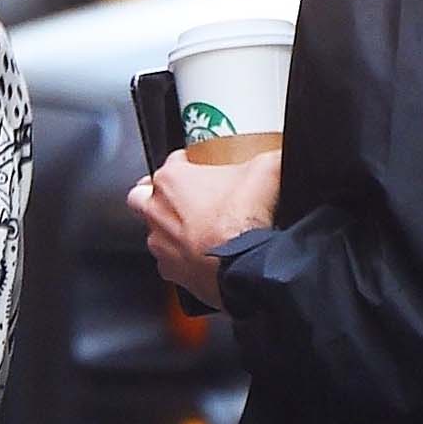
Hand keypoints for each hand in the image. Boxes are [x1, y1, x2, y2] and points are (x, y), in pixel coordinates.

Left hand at [128, 147, 280, 309]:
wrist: (244, 265)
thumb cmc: (244, 218)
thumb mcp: (266, 169)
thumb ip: (270, 155)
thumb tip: (280, 154)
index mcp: (171, 179)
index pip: (173, 161)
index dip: (189, 162)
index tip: (202, 167)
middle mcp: (156, 210)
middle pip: (142, 195)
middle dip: (157, 194)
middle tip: (181, 197)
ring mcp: (159, 242)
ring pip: (153, 230)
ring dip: (169, 228)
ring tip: (195, 228)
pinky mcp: (168, 270)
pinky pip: (167, 260)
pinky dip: (180, 257)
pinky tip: (200, 254)